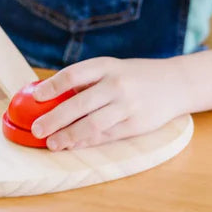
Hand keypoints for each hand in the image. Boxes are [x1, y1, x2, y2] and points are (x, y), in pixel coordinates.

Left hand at [29, 56, 190, 149]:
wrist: (175, 83)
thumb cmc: (132, 76)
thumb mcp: (110, 68)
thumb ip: (85, 82)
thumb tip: (49, 99)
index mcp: (105, 66)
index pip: (73, 75)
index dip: (52, 86)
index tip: (36, 97)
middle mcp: (116, 85)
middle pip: (80, 103)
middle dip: (55, 118)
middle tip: (36, 129)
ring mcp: (128, 106)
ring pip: (93, 124)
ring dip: (69, 136)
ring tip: (51, 143)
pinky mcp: (136, 125)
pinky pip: (107, 136)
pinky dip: (87, 142)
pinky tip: (72, 145)